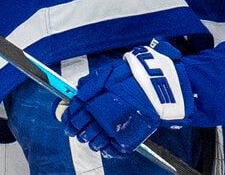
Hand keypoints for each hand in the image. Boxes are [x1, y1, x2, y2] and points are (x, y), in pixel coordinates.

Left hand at [59, 41, 193, 156]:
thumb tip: (77, 91)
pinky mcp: (125, 141)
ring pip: (93, 143)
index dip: (68, 120)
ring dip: (91, 139)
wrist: (157, 88)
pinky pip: (109, 150)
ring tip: (93, 135)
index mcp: (93, 104)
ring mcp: (113, 132)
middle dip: (78, 131)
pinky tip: (105, 141)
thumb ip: (90, 84)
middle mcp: (100, 120)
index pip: (73, 118)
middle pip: (81, 132)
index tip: (67, 121)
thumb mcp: (107, 73)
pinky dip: (105, 148)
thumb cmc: (132, 77)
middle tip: (77, 129)